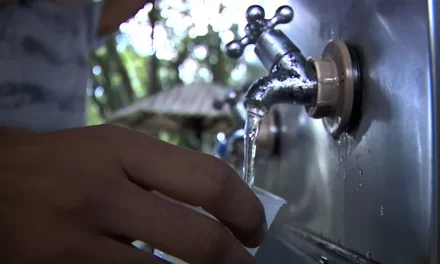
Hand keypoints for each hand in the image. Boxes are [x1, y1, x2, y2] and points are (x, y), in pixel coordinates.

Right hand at [0, 125, 265, 263]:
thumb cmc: (63, 163)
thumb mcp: (113, 150)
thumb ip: (164, 173)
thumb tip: (222, 204)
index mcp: (124, 149)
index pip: (209, 179)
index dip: (246, 209)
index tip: (254, 228)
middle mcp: (105, 192)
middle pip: (200, 239)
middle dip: (236, 260)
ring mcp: (81, 240)